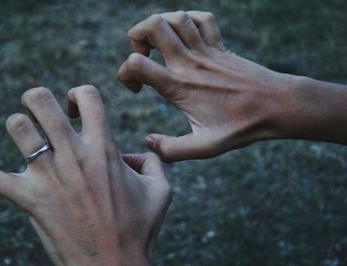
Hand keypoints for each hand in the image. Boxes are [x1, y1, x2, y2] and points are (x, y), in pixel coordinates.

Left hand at [0, 86, 171, 264]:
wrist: (114, 265)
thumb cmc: (140, 228)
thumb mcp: (161, 190)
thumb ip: (153, 162)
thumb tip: (134, 155)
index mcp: (104, 147)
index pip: (87, 96)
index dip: (79, 94)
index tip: (77, 110)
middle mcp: (73, 155)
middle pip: (40, 101)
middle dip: (36, 98)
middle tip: (41, 112)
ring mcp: (49, 176)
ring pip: (17, 129)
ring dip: (18, 129)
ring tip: (26, 141)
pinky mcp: (30, 200)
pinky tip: (2, 179)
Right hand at [118, 11, 296, 160]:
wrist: (277, 106)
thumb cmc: (241, 128)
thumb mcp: (205, 148)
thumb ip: (172, 150)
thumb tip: (148, 142)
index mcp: (179, 87)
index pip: (137, 64)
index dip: (125, 73)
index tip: (137, 89)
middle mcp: (189, 63)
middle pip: (154, 26)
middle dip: (137, 35)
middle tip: (142, 54)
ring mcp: (206, 51)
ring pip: (176, 18)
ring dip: (160, 24)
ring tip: (159, 43)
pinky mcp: (221, 46)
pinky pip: (202, 19)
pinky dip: (189, 19)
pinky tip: (185, 36)